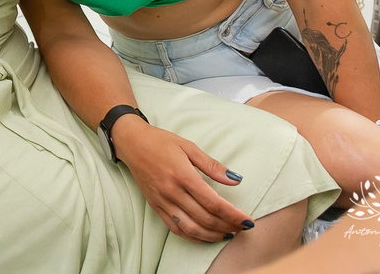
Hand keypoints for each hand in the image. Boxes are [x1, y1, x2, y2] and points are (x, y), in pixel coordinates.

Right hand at [112, 117, 251, 242]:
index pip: (213, 202)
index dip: (233, 214)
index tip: (248, 220)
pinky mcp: (155, 207)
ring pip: (191, 228)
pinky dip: (193, 236)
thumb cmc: (161, 142)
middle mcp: (172, 192)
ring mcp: (162, 201)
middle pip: (205, 218)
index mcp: (183, 175)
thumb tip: (236, 180)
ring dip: (213, 235)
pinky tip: (206, 235)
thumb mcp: (189, 146)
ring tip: (228, 234)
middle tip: (242, 227)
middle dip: (227, 226)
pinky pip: (176, 229)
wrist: (132, 143)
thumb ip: (212, 165)